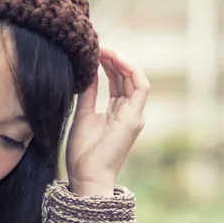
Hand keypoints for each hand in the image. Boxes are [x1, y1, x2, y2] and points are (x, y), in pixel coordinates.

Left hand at [65, 47, 150, 196]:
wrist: (86, 177)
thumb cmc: (83, 154)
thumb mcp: (83, 115)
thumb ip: (88, 93)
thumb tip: (87, 70)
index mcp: (118, 113)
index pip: (118, 81)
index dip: (108, 64)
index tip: (93, 52)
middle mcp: (130, 113)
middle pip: (126, 78)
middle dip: (113, 59)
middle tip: (97, 45)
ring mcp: (135, 115)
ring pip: (136, 79)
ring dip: (121, 61)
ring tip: (104, 49)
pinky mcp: (134, 118)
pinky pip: (141, 87)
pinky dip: (132, 71)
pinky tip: (116, 59)